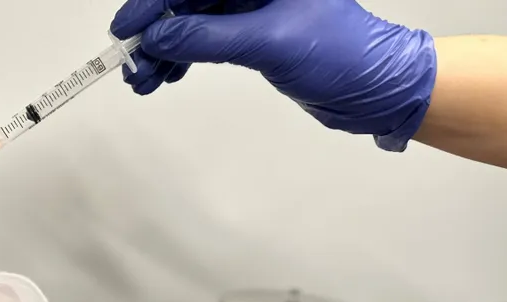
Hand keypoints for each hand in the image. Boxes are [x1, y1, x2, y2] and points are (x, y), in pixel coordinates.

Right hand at [110, 0, 437, 149]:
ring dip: (163, 51)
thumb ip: (209, 37)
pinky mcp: (252, 32)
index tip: (127, 29)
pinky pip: (204, 39)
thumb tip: (159, 38)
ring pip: (191, 21)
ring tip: (144, 81)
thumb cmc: (345, 53)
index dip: (154, 3)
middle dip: (155, 31)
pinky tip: (165, 77)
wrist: (378, 87)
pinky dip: (181, 59)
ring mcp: (253, 6)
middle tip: (131, 63)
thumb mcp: (270, 42)